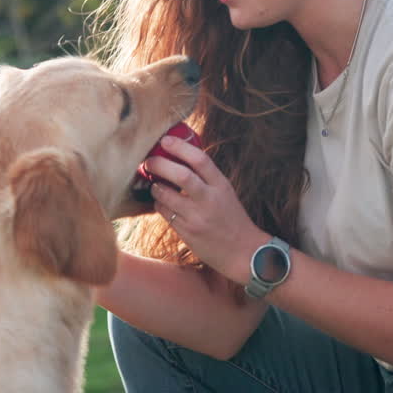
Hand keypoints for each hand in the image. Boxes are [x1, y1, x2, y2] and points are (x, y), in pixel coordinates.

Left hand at [145, 136, 268, 283]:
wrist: (243, 252)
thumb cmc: (232, 218)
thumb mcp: (225, 192)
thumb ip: (206, 177)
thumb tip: (178, 156)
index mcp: (221, 186)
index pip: (200, 159)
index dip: (180, 147)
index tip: (165, 140)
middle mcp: (210, 200)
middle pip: (181, 176)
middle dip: (160, 164)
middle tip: (149, 161)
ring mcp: (197, 218)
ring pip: (166, 195)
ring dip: (155, 186)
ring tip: (154, 183)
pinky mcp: (187, 233)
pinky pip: (164, 213)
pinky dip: (159, 203)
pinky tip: (161, 201)